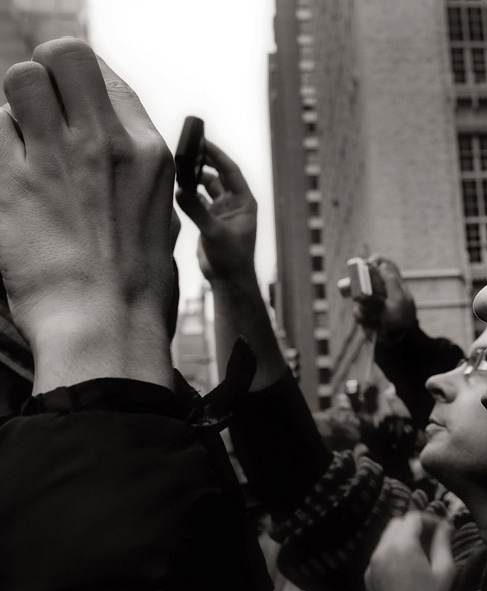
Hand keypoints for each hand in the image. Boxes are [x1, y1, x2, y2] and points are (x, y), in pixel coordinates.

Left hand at [0, 38, 174, 390]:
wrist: (107, 325)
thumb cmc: (138, 284)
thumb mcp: (159, 216)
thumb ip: (135, 172)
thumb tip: (108, 145)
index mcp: (149, 152)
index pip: (106, 77)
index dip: (80, 89)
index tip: (70, 111)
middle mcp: (107, 143)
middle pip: (65, 57)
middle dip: (46, 77)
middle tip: (41, 113)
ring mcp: (59, 159)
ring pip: (20, 81)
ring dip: (16, 107)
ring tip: (22, 145)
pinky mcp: (12, 182)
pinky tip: (10, 179)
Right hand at [175, 140, 257, 282]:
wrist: (228, 280)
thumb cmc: (231, 258)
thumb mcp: (214, 232)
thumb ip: (197, 211)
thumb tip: (180, 190)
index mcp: (245, 203)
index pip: (231, 171)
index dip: (217, 156)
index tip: (203, 142)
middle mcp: (235, 204)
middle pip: (218, 175)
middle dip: (204, 162)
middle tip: (187, 149)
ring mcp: (222, 212)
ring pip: (207, 187)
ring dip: (195, 179)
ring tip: (178, 168)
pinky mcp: (210, 220)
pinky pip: (199, 200)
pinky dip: (189, 194)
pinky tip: (177, 188)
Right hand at [353, 256, 416, 338]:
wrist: (396, 344)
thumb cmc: (401, 320)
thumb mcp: (399, 300)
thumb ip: (391, 281)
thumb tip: (380, 265)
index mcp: (394, 283)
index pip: (384, 264)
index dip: (375, 261)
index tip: (367, 264)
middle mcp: (382, 291)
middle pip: (366, 278)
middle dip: (363, 286)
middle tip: (365, 294)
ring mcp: (373, 303)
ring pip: (358, 296)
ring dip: (365, 306)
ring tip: (375, 316)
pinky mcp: (366, 315)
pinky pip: (357, 312)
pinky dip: (363, 317)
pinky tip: (372, 323)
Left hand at [364, 511, 455, 590]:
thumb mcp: (444, 571)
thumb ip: (444, 543)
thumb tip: (446, 526)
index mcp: (402, 545)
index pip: (413, 517)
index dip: (429, 518)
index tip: (441, 529)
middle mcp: (382, 550)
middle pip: (396, 524)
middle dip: (414, 526)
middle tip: (431, 538)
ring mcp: (372, 564)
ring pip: (386, 538)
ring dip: (402, 538)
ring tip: (420, 554)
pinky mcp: (368, 577)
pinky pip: (380, 555)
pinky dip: (392, 553)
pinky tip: (406, 568)